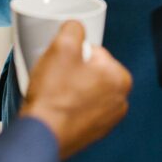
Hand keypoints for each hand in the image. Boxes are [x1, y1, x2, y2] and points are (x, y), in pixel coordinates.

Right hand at [20, 21, 132, 159]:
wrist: (41, 134)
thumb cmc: (54, 97)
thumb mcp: (62, 47)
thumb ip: (74, 28)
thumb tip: (76, 28)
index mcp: (120, 77)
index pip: (93, 52)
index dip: (72, 54)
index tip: (62, 65)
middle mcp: (120, 100)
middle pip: (90, 71)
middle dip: (72, 72)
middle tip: (56, 80)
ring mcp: (107, 119)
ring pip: (84, 90)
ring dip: (70, 89)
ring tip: (55, 95)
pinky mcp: (93, 133)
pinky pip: (80, 109)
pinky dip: (69, 107)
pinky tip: (56, 108)